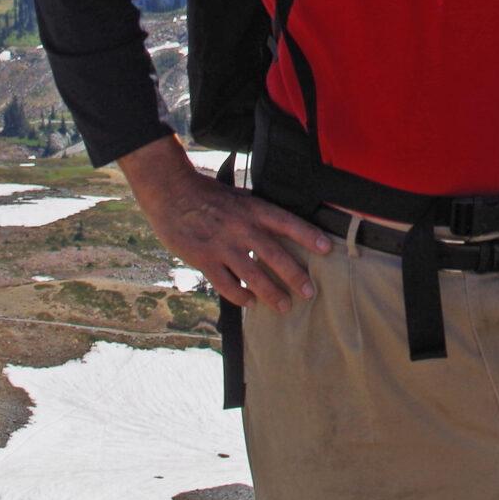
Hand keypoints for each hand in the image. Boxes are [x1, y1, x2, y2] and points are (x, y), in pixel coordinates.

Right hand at [117, 135, 331, 312]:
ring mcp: (223, 246)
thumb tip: (283, 225)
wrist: (171, 193)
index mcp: (253, 209)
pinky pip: (226, 285)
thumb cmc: (208, 195)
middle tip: (310, 292)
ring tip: (285, 305)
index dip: (308, 235)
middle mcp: (242, 228)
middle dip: (295, 276)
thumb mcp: (239, 196)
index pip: (287, 222)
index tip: (326, 248)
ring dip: (271, 293)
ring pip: (253, 275)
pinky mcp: (205, 260)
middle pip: (274, 255)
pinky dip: (240, 296)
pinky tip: (250, 302)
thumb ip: (259, 212)